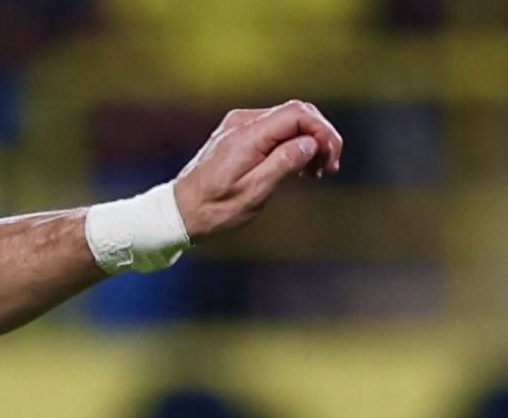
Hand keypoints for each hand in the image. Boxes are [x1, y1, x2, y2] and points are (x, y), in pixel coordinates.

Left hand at [173, 101, 343, 241]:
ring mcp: (237, 125)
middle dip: (318, 136)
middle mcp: (242, 122)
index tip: (331, 158)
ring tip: (315, 171)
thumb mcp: (253, 193)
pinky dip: (289, 143)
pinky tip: (295, 165)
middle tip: (329, 166)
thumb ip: (284, 163)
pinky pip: (271, 129)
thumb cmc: (212, 211)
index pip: (298, 114)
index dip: (322, 131)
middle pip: (295, 113)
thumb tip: (310, 143)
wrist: (176, 214)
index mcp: (247, 135)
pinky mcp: (235, 134)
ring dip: (306, 141)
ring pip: (285, 121)